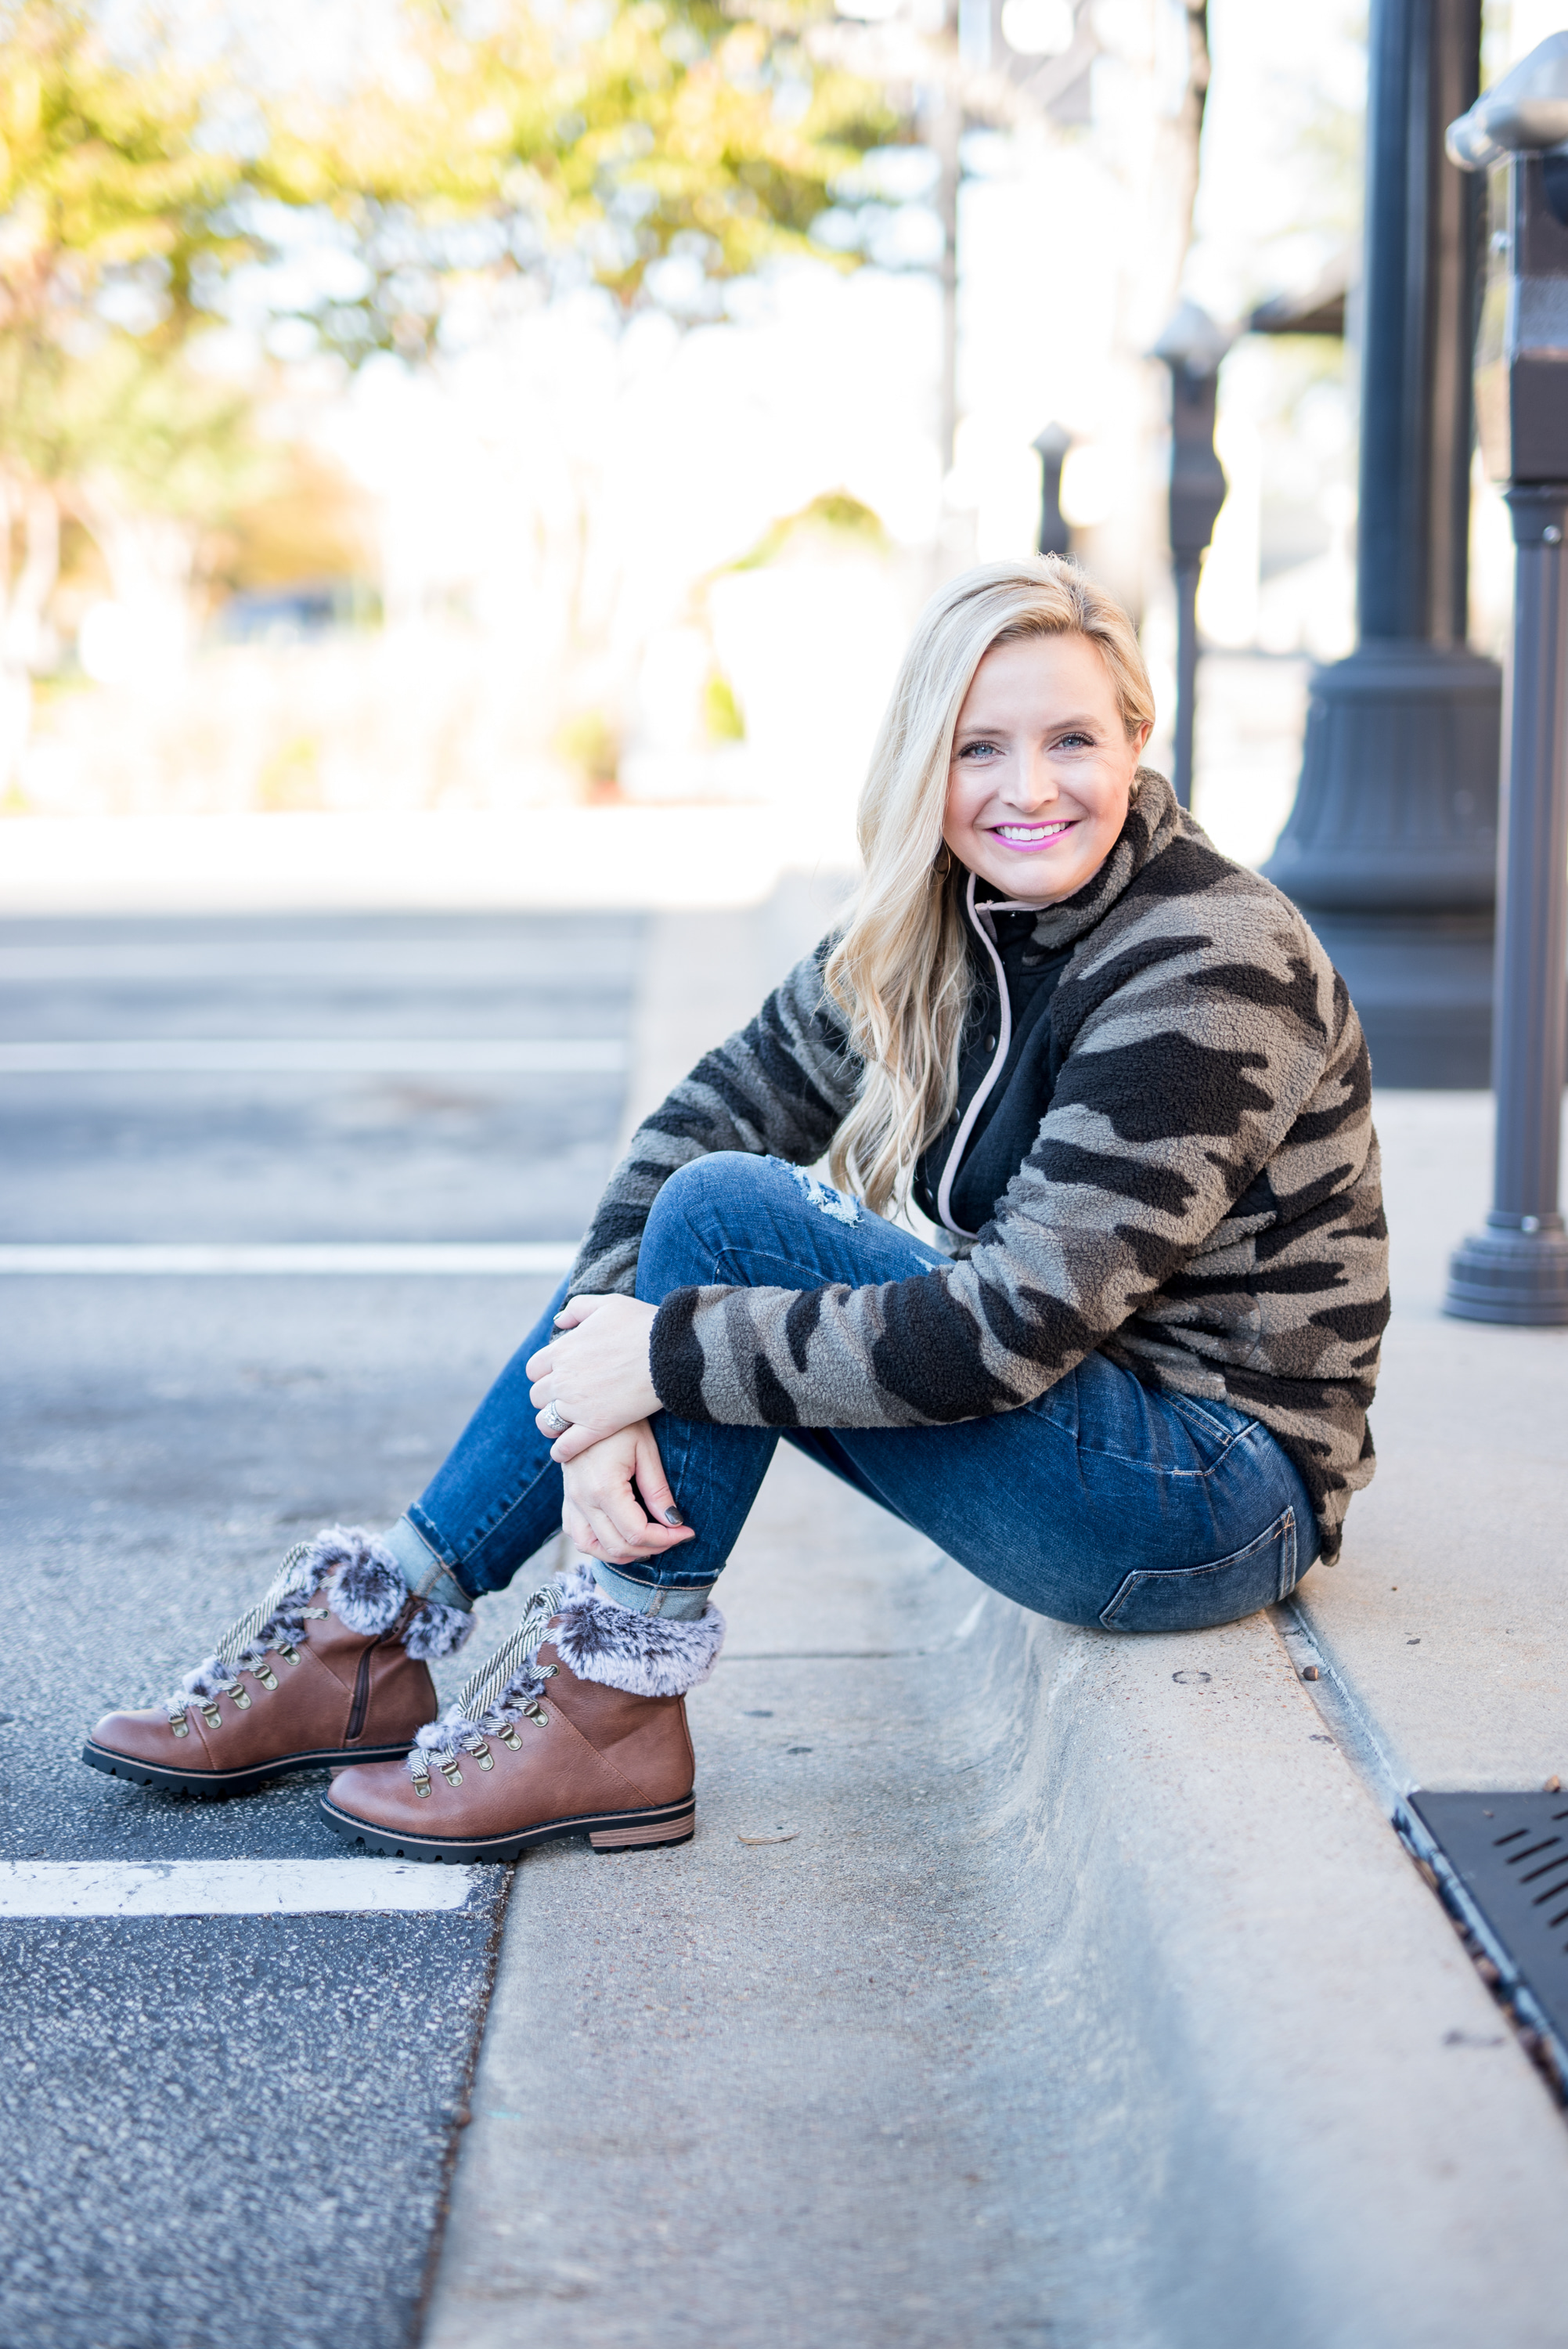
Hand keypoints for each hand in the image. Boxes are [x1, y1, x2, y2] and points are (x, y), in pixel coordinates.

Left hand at [527, 1292, 660, 1462]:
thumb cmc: (641, 1325)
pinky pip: (566, 1446)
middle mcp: (564, 1379)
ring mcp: (578, 1405)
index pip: (534, 1370)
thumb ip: (577, 1309)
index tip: (559, 1376)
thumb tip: (558, 1322)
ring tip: (563, 1425)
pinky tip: (565, 1451)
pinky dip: (562, 1450)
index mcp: (562, 1351)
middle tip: (565, 1399)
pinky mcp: (597, 1426)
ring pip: (547, 1422)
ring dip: (552, 1423)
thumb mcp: (607, 1304)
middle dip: (548, 1397)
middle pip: (538, 1396)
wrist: (670, 1352)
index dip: (545, 1373)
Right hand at [561, 1422, 695, 1564]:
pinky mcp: (567, 1499)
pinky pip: (578, 1535)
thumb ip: (658, 1490)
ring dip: (623, 1553)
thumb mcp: (646, 1450)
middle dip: (651, 1548)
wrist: (588, 1404)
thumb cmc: (622, 1423)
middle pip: (617, 1546)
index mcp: (603, 1487)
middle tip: (674, 1536)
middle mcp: (582, 1500)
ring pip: (592, 1548)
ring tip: (649, 1543)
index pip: (637, 1533)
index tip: (687, 1532)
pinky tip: (620, 1535)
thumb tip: (673, 1522)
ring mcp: (571, 1501)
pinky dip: (599, 1545)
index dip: (666, 1539)